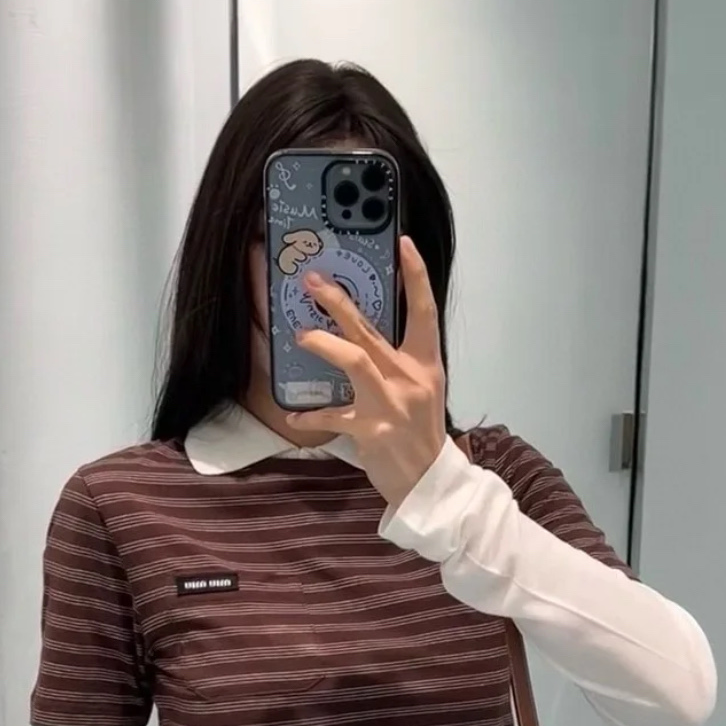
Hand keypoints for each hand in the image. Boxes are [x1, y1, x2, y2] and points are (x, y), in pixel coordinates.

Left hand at [288, 235, 446, 508]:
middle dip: (340, 303)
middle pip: (371, 331)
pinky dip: (312, 416)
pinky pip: (334, 416)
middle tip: (313, 281)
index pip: (424, 312)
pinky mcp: (372, 429)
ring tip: (302, 335)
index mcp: (426, 365)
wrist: (430, 482)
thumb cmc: (421, 433)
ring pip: (355, 360)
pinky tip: (294, 416)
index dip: (416, 276)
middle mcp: (410, 378)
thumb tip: (362, 335)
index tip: (404, 243)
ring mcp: (391, 403)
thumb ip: (399, 363)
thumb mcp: (421, 392)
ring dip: (325, 344)